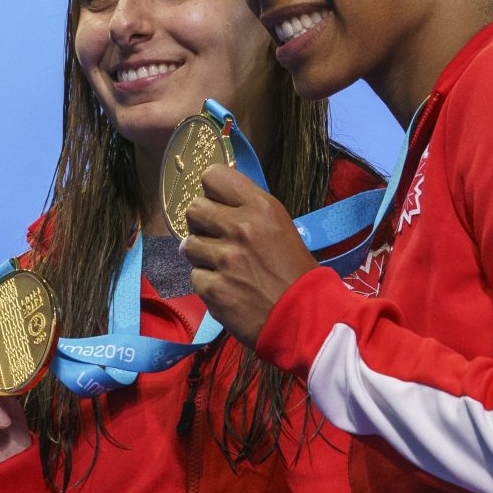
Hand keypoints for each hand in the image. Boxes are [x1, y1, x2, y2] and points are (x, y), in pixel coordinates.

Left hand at [181, 164, 318, 343]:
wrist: (305, 316)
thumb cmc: (295, 270)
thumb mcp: (280, 226)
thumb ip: (248, 209)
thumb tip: (215, 200)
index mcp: (260, 207)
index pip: (212, 176)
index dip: (212, 191)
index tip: (218, 205)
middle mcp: (240, 227)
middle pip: (194, 209)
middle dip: (202, 224)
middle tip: (217, 239)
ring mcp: (225, 259)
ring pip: (188, 245)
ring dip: (202, 256)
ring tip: (224, 267)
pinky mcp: (214, 289)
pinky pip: (195, 276)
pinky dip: (208, 284)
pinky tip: (227, 288)